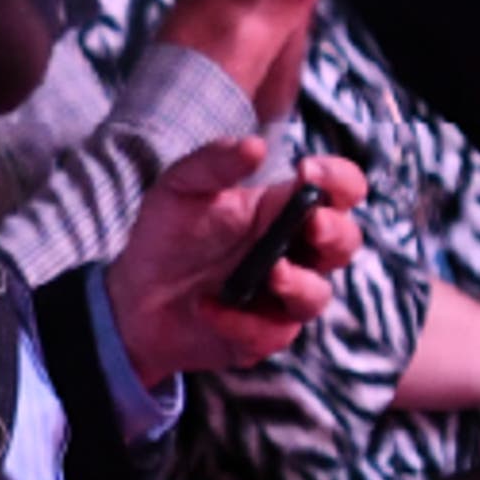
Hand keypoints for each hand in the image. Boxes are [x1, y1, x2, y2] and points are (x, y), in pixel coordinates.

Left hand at [103, 140, 369, 385]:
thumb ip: (214, 162)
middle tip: (310, 225)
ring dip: (297, 284)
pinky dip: (241, 322)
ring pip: (317, 295)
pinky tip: (207, 308)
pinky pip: (272, 333)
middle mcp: (294, 251)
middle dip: (335, 233)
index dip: (339, 179)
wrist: (134, 297)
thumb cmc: (167, 235)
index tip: (308, 172)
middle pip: (345, 242)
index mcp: (283, 208)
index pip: (339, 190)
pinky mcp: (264, 334)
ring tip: (268, 273)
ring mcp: (283, 296)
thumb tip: (255, 145)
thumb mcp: (179, 187)